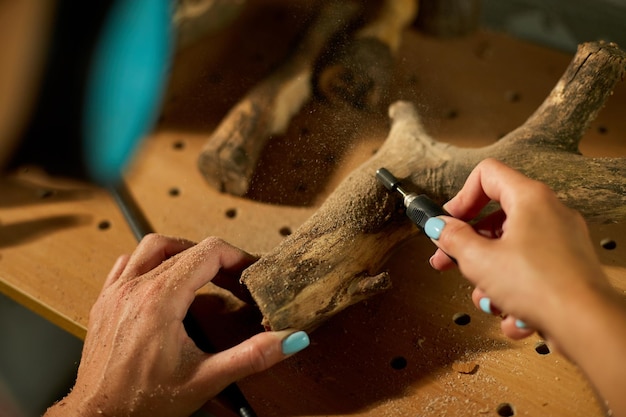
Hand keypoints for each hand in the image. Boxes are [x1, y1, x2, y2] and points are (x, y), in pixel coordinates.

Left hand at [45, 234, 308, 416]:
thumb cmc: (143, 402)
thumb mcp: (206, 379)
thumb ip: (252, 356)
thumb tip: (288, 340)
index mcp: (160, 300)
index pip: (207, 252)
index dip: (236, 257)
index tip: (248, 271)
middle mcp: (135, 288)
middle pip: (185, 248)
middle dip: (217, 259)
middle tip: (234, 278)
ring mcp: (116, 292)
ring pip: (152, 246)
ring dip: (182, 251)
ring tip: (202, 269)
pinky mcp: (105, 302)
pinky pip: (126, 263)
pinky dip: (149, 262)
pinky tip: (162, 278)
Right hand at [425, 158, 611, 341]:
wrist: (587, 326)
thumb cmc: (540, 286)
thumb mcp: (479, 260)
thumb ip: (453, 239)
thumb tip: (439, 227)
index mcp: (530, 199)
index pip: (487, 175)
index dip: (460, 197)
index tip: (447, 222)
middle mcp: (550, 214)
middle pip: (495, 219)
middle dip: (467, 247)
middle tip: (445, 262)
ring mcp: (561, 242)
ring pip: (510, 251)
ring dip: (490, 278)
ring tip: (487, 300)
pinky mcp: (566, 269)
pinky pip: (529, 274)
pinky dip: (516, 295)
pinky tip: (514, 317)